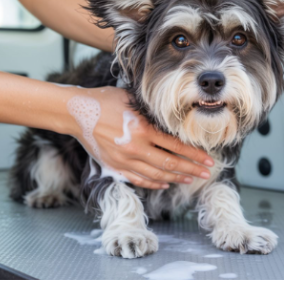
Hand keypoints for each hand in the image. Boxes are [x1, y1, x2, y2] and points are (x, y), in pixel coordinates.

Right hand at [67, 86, 215, 189]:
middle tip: (207, 173)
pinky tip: (165, 183)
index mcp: (142, 129)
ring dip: (175, 178)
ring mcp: (123, 160)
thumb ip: (151, 111)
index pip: (175, 146)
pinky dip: (153, 183)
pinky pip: (138, 179)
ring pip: (156, 175)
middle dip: (191, 169)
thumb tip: (172, 118)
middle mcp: (135, 147)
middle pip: (170, 163)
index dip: (194, 154)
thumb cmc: (104, 100)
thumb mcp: (131, 99)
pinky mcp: (114, 166)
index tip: (208, 159)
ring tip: (190, 179)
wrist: (75, 112)